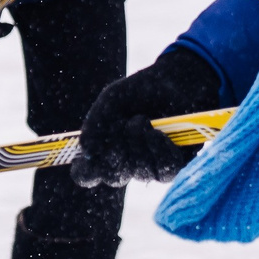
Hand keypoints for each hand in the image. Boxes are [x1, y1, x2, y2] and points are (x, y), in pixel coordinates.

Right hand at [72, 45, 223, 185]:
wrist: (173, 81)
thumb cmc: (139, 92)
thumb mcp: (111, 101)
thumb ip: (95, 124)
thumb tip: (87, 151)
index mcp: (105, 151)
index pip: (88, 174)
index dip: (84, 172)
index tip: (85, 159)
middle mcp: (126, 164)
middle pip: (114, 177)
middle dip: (117, 150)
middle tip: (123, 124)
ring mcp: (150, 166)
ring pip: (141, 173)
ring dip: (140, 145)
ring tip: (142, 120)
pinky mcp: (174, 164)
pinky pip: (165, 172)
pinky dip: (160, 150)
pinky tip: (159, 133)